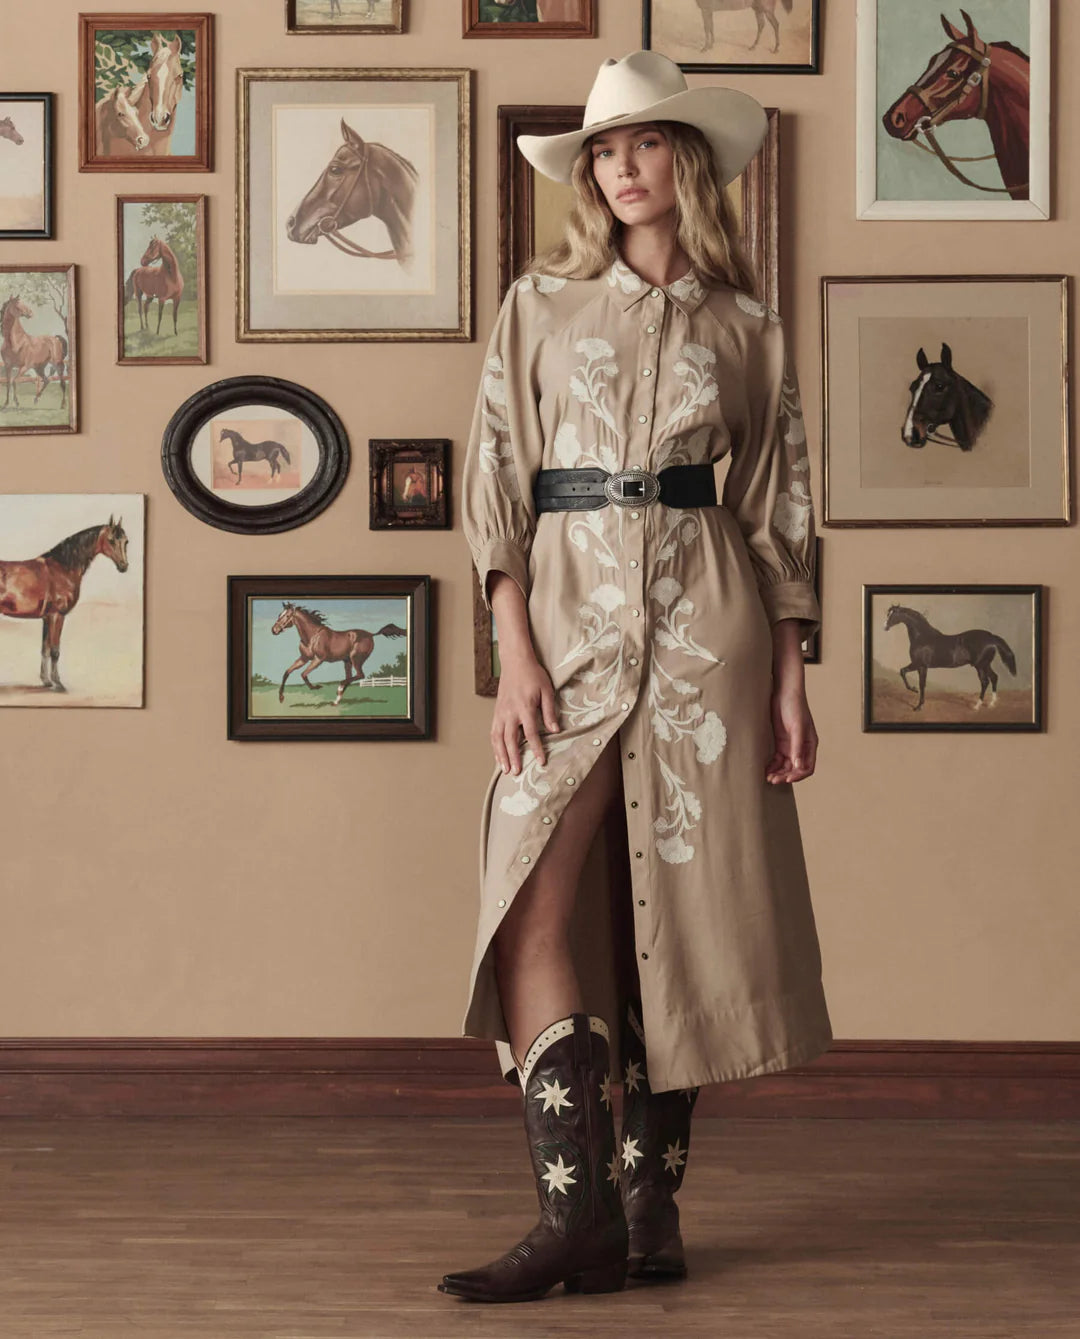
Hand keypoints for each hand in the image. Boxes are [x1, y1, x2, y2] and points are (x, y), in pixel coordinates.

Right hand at [492, 653, 560, 773]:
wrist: (515, 661)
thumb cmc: (533, 675)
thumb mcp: (547, 691)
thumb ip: (549, 711)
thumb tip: (555, 730)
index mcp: (525, 707)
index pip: (530, 733)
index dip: (536, 748)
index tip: (540, 761)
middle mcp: (510, 712)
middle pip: (510, 739)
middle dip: (513, 757)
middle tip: (516, 772)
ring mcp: (501, 712)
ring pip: (498, 738)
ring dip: (501, 754)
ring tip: (505, 769)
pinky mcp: (496, 711)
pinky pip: (493, 732)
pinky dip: (495, 745)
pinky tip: (498, 755)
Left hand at [765, 686, 816, 783]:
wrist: (784, 692)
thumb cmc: (795, 707)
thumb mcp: (797, 727)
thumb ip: (797, 746)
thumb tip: (798, 765)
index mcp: (810, 745)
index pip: (807, 767)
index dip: (798, 775)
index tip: (787, 779)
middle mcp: (801, 747)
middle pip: (794, 769)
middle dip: (785, 776)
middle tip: (773, 780)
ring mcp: (790, 745)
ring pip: (785, 765)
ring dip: (778, 772)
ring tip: (768, 778)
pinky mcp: (780, 741)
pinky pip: (777, 758)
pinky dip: (772, 765)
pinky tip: (765, 769)